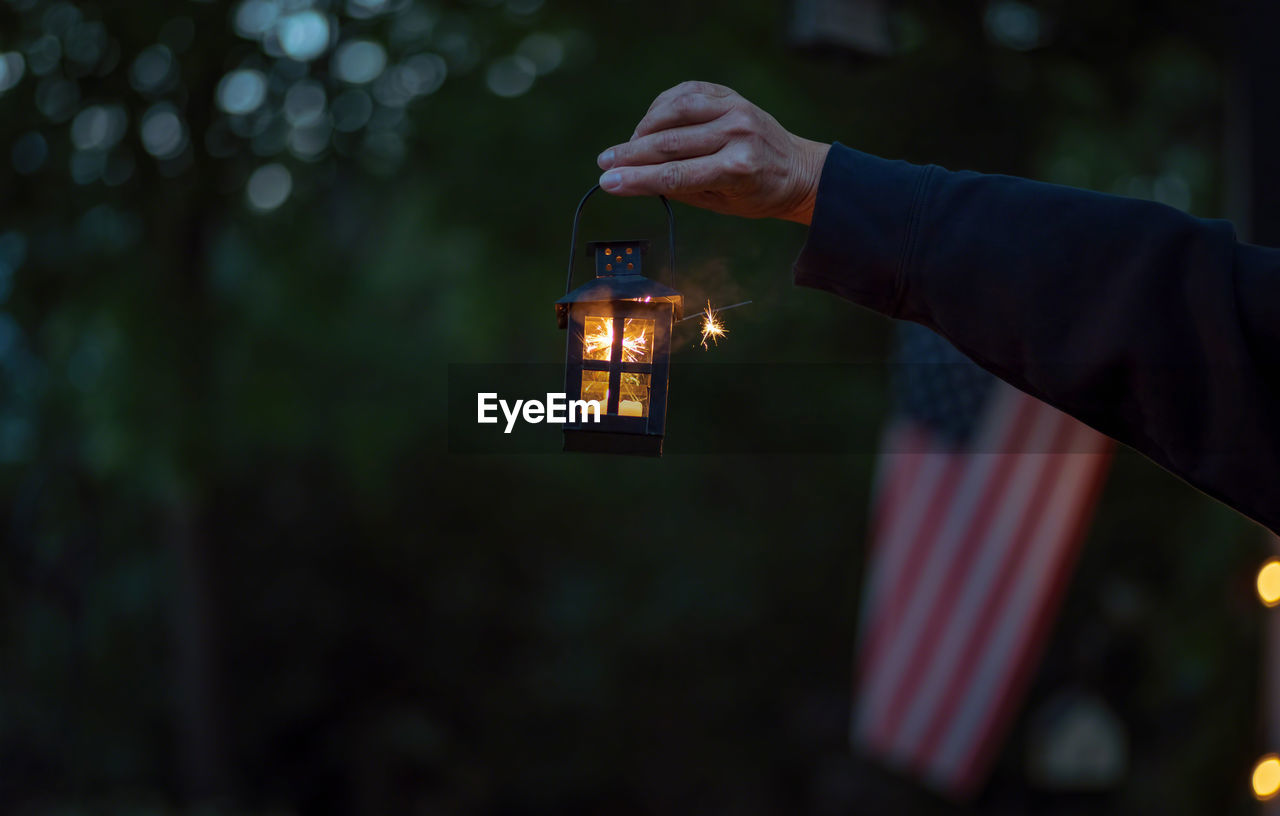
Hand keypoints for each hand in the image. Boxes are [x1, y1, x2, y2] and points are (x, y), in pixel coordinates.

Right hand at [595, 81, 829, 224]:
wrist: (797, 169)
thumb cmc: (756, 193)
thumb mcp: (719, 203)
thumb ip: (679, 187)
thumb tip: (635, 177)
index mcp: (738, 169)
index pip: (676, 174)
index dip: (637, 179)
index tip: (608, 181)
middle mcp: (738, 134)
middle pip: (670, 143)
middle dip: (631, 154)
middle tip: (604, 162)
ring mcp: (735, 108)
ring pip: (674, 111)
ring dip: (644, 129)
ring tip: (630, 146)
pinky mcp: (730, 94)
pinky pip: (685, 93)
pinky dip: (661, 107)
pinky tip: (651, 123)